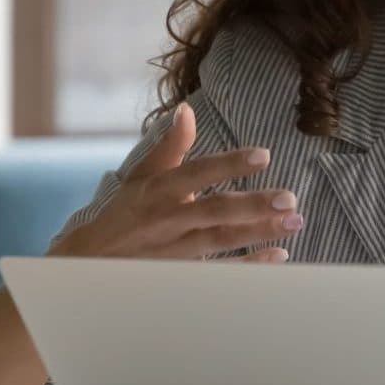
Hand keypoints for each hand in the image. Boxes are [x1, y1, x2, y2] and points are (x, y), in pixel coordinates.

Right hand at [52, 104, 302, 262]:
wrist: (89, 263)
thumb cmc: (125, 214)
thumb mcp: (142, 176)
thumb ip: (170, 145)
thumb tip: (186, 110)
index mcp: (159, 190)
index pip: (197, 173)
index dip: (229, 164)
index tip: (264, 155)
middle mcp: (167, 219)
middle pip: (214, 211)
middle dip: (253, 205)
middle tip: (290, 198)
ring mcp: (174, 250)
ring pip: (221, 241)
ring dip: (259, 233)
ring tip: (294, 223)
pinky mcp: (180, 275)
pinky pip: (219, 271)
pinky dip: (249, 265)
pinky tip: (279, 255)